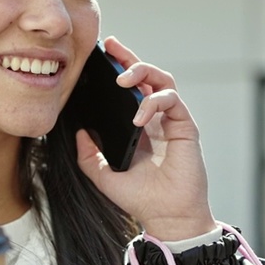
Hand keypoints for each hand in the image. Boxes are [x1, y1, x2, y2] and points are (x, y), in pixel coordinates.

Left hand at [75, 36, 215, 239]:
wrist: (167, 217)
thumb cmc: (141, 199)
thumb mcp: (104, 176)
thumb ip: (89, 156)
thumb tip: (79, 132)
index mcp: (139, 127)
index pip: (130, 90)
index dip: (118, 69)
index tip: (100, 54)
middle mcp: (156, 120)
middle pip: (146, 77)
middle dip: (129, 58)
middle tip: (111, 47)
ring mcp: (172, 121)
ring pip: (162, 81)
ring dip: (142, 72)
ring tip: (122, 79)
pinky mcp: (185, 127)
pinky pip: (171, 101)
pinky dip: (153, 102)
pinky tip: (138, 116)